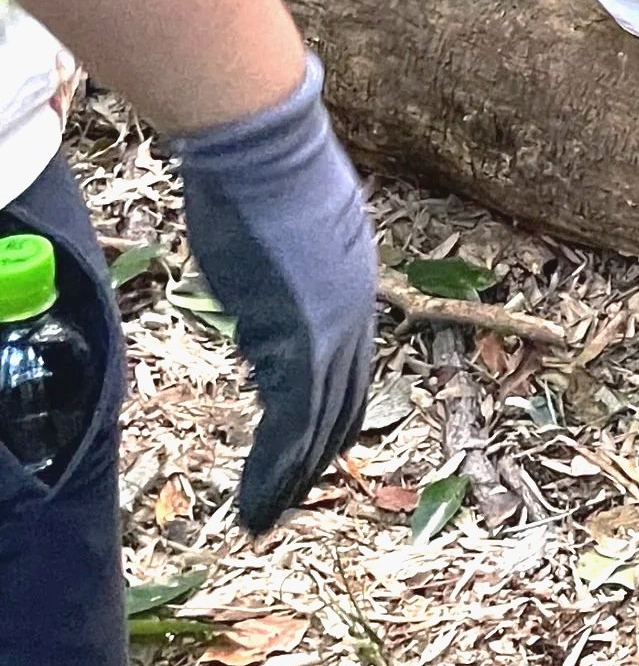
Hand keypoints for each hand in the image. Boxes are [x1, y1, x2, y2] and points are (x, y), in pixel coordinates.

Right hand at [168, 57, 375, 532]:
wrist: (267, 148)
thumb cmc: (266, 167)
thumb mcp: (292, 223)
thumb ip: (292, 265)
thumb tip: (274, 279)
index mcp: (356, 286)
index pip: (351, 368)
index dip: (331, 413)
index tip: (310, 448)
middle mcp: (355, 316)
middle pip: (341, 405)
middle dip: (314, 458)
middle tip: (286, 500)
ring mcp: (331, 333)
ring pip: (318, 427)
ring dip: (291, 479)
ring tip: (264, 518)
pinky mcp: (300, 345)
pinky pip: (292, 427)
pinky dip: (275, 472)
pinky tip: (256, 503)